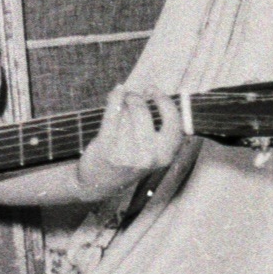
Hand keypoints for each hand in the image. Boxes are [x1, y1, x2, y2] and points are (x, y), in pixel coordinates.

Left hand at [75, 86, 183, 200]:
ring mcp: (126, 153)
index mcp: (164, 156)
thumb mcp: (150, 152)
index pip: (173, 122)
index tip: (154, 90)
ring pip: (126, 114)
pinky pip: (112, 114)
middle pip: (143, 112)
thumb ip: (156, 127)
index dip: (165, 102)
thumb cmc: (127, 160)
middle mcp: (148, 156)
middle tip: (130, 96)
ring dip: (122, 105)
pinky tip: (116, 91)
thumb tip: (153, 92)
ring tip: (119, 108)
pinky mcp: (107, 147)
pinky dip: (114, 98)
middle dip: (135, 98)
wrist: (99, 183)